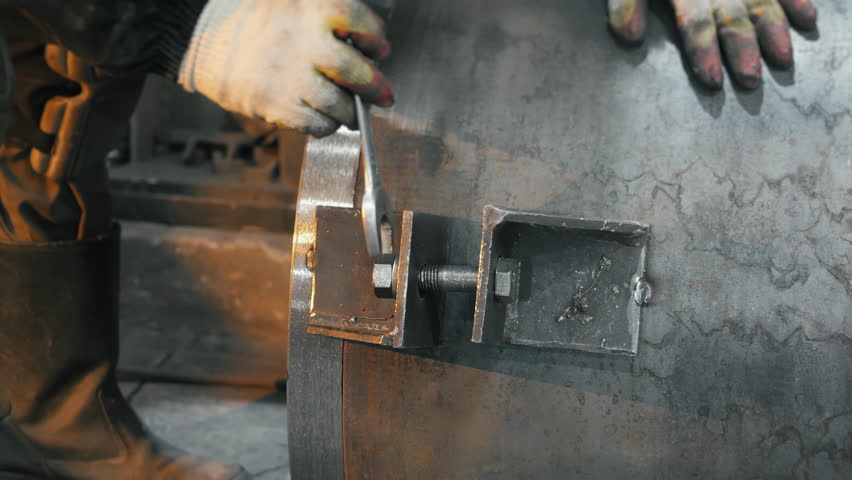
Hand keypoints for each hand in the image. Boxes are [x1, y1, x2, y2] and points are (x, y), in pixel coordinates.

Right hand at [179, 0, 393, 136]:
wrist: (210, 44)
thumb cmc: (262, 24)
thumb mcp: (294, 0)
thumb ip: (331, 13)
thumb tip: (370, 47)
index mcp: (308, 8)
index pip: (356, 19)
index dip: (374, 37)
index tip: (379, 49)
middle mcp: (299, 40)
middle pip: (351, 68)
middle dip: (374, 85)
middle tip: (383, 94)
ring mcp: (287, 75)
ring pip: (337, 103)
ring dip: (351, 111)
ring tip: (352, 110)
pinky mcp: (274, 103)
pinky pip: (315, 124)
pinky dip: (327, 125)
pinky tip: (325, 118)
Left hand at [608, 0, 816, 88]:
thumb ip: (627, 4)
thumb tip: (630, 37)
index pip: (694, 21)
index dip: (703, 50)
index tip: (712, 80)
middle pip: (731, 15)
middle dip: (742, 48)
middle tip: (750, 80)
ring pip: (760, 0)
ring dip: (774, 30)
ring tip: (782, 60)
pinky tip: (807, 20)